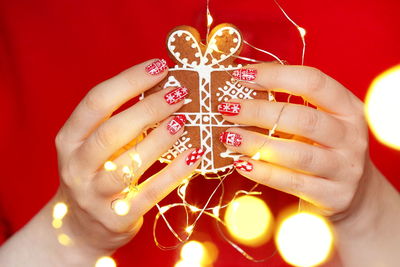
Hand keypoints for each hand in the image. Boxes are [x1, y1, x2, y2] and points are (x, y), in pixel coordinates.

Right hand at [54, 59, 201, 253]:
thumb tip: (163, 89)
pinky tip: (194, 154)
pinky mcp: (117, 218)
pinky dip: (175, 172)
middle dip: (149, 109)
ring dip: (160, 140)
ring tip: (183, 120)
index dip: (129, 81)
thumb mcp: (95, 146)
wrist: (81, 228)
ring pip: (129, 164)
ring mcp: (94, 196)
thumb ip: (119, 122)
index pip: (96, 102)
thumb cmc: (96, 174)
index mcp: (69, 140)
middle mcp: (77, 167)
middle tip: (179, 94)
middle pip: (112, 132)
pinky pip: (151, 192)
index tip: (159, 66)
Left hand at [220, 63, 368, 218]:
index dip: (275, 75)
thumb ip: (289, 108)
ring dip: (256, 143)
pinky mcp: (332, 196)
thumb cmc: (326, 149)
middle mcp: (351, 136)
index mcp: (348, 108)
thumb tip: (241, 91)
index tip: (241, 75)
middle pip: (302, 118)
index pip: (313, 82)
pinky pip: (291, 182)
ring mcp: (344, 169)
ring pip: (296, 154)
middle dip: (258, 111)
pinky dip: (263, 172)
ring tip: (228, 136)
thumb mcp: (319, 124)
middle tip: (227, 109)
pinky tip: (240, 163)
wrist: (356, 194)